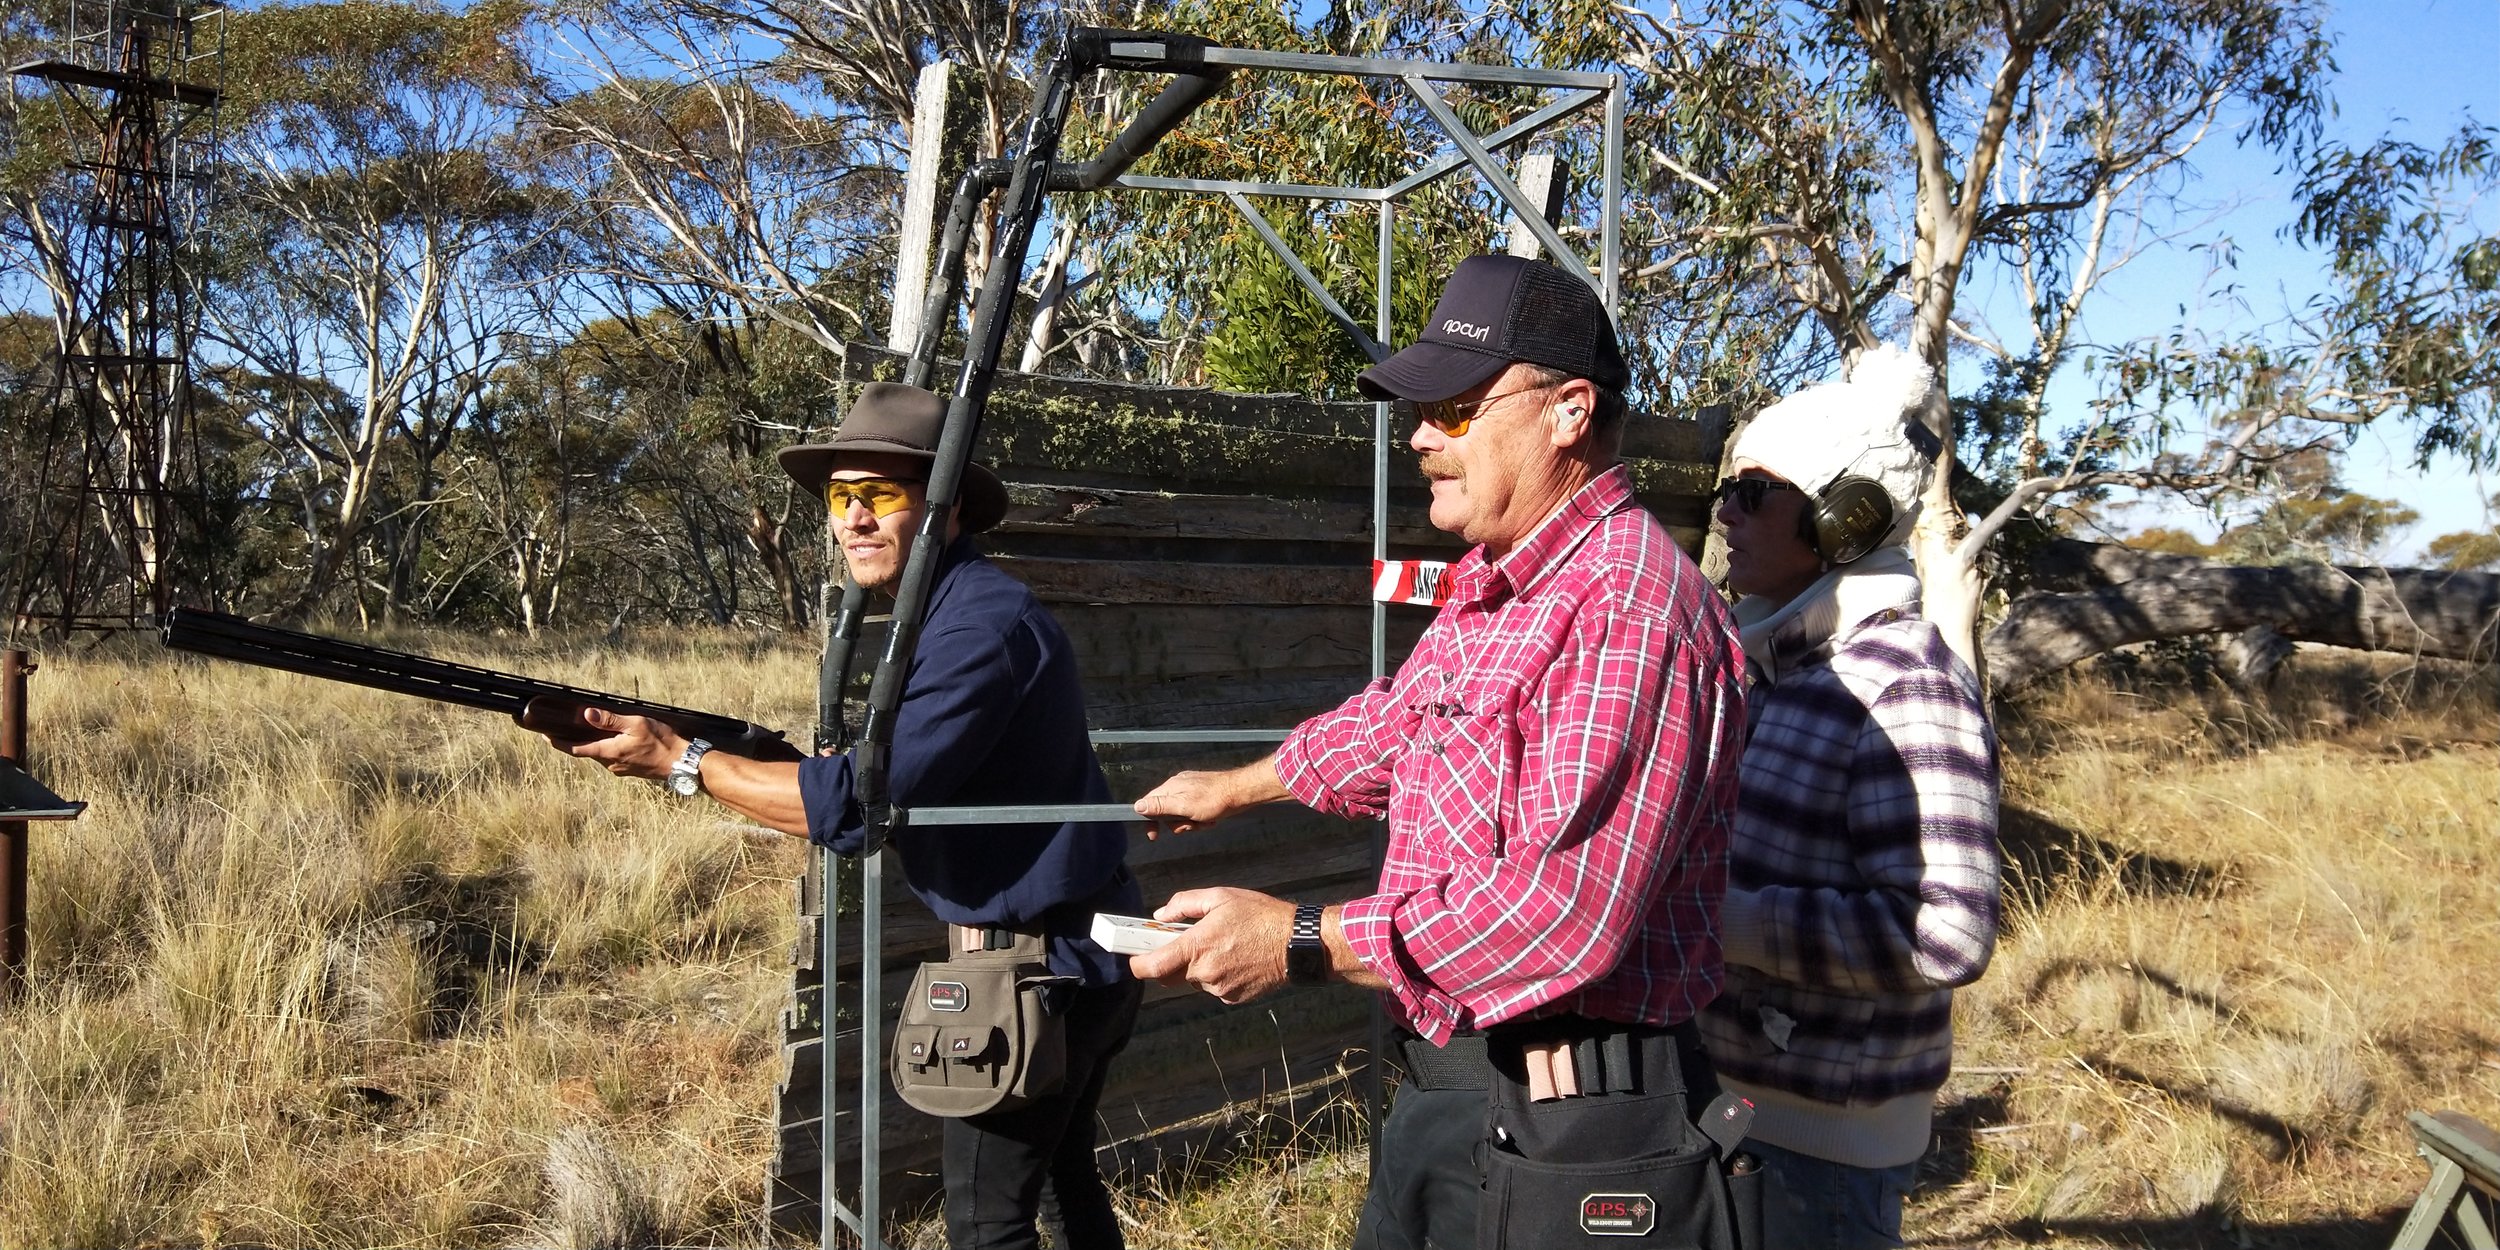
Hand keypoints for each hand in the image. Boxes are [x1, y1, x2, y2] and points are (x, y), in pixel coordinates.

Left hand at [550, 707, 687, 780]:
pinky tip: (611, 740)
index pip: (575, 749)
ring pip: (599, 755)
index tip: (545, 736)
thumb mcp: (636, 724)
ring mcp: (620, 768)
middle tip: (563, 728)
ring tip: (587, 731)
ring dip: (591, 744)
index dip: (558, 742)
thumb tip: (587, 715)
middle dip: (574, 741)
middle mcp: (610, 764)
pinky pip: (611, 758)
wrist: (681, 763)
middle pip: (585, 751)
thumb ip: (610, 720)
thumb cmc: (662, 742)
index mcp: (608, 752)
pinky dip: (605, 748)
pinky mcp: (629, 769)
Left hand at [1126, 887, 1294, 1003]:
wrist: (1297, 944)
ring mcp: (1219, 989)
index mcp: (1197, 947)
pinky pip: (1214, 988)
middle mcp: (1204, 973)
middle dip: (1172, 960)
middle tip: (1185, 941)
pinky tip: (1235, 957)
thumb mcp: (1220, 897)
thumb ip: (1184, 904)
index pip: (1152, 967)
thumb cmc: (1261, 916)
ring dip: (1198, 966)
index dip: (1138, 964)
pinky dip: (1217, 974)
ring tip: (1222, 944)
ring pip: (1194, 980)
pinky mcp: (1233, 998)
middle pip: (1171, 975)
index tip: (1136, 956)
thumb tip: (1161, 914)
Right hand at [1135, 756, 1289, 837]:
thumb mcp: (1184, 807)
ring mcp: (1190, 790)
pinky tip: (1211, 818)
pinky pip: (1193, 812)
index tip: (1153, 835)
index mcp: (1171, 787)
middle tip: (1191, 824)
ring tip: (1204, 821)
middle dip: (1178, 824)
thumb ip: (1160, 806)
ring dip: (1192, 823)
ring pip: (1181, 814)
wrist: (1240, 793)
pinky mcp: (1201, 795)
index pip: (1149, 804)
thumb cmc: (1215, 800)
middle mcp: (1178, 786)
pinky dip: (1201, 819)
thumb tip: (1137, 806)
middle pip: (1166, 812)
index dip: (1150, 821)